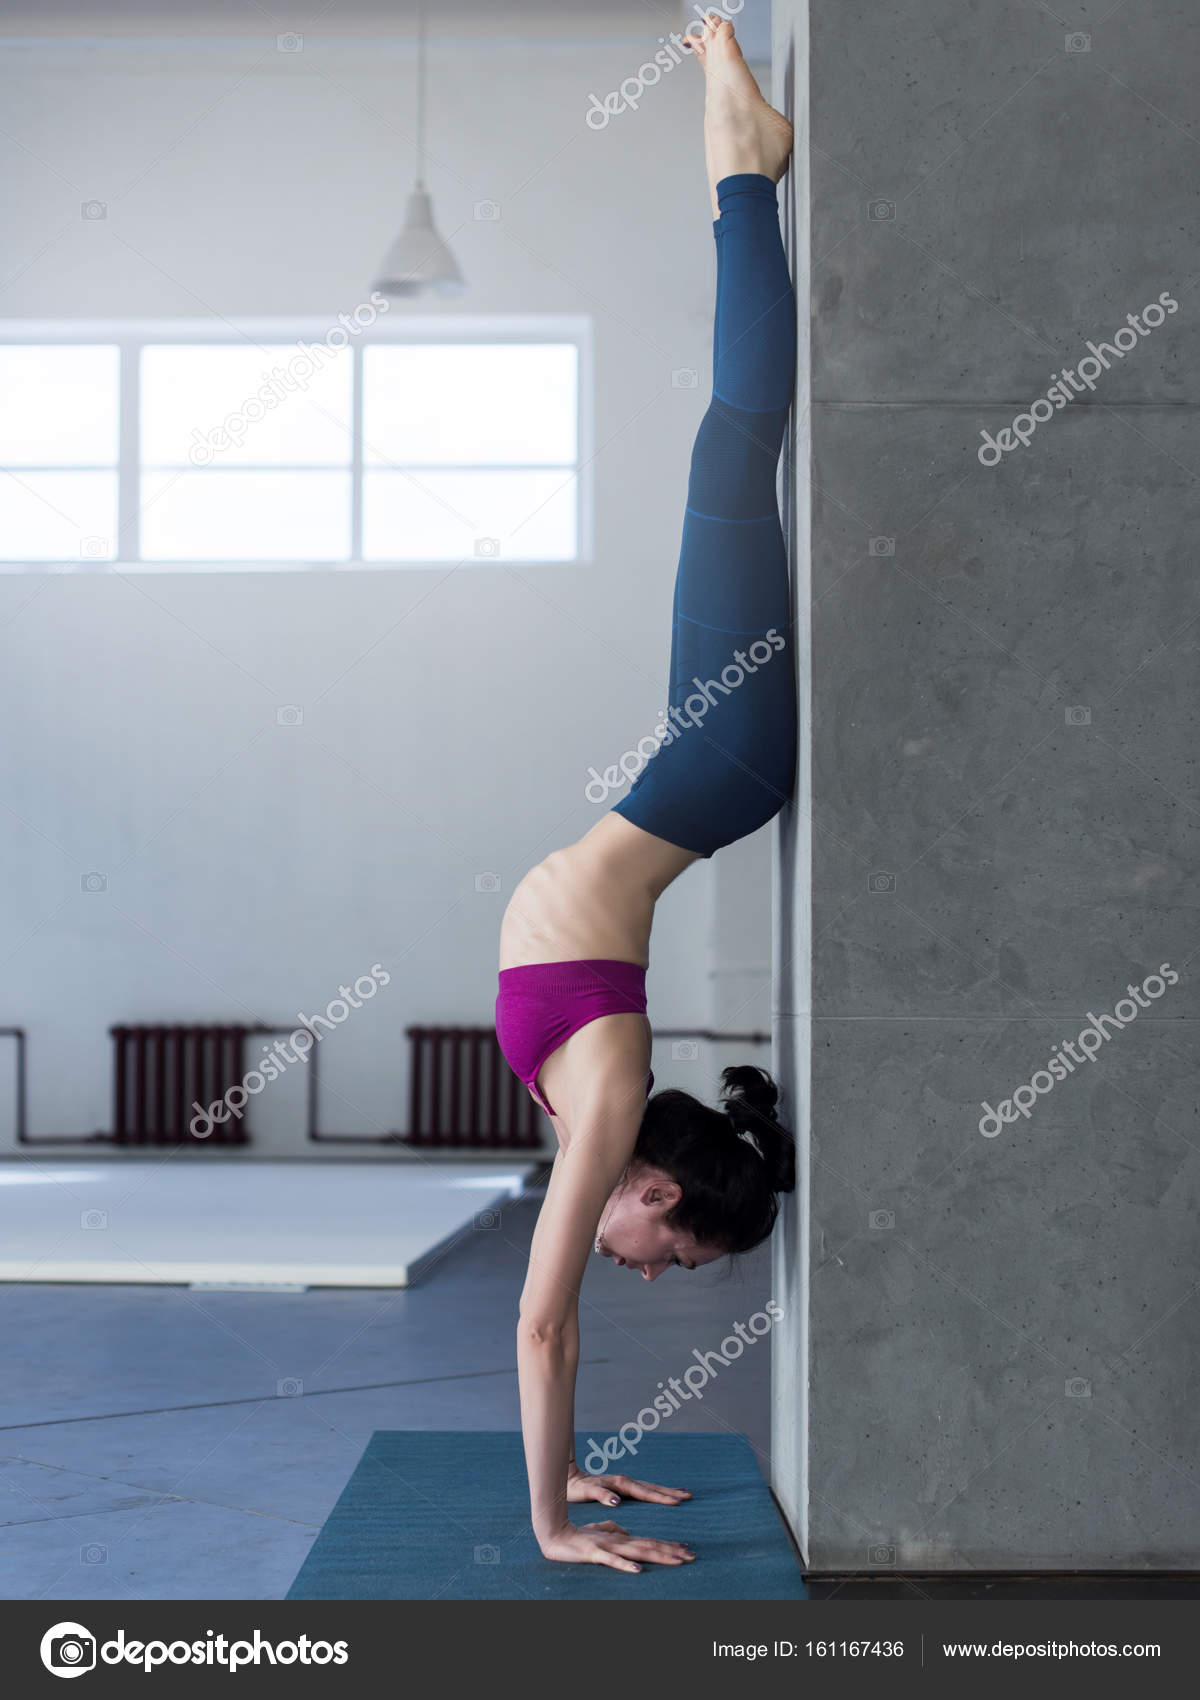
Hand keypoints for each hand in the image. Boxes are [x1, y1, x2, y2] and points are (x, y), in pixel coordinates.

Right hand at [539, 1520, 694, 1572]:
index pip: (649, 1541)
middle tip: (693, 1555)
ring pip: (638, 1552)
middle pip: (650, 1546)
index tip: (687, 1549)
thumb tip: (625, 1530)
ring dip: (659, 1557)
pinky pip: (612, 1561)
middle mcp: (619, 1541)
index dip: (669, 1545)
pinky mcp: (594, 1553)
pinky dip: (626, 1566)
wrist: (553, 1534)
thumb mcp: (598, 1532)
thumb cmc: (576, 1535)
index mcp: (621, 1538)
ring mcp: (608, 1547)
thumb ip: (612, 1529)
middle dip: (672, 1551)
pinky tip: (639, 1571)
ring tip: (678, 1561)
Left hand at [567, 1468, 691, 1507]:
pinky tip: (661, 1494)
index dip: (661, 1498)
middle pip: (653, 1488)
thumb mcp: (588, 1492)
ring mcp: (625, 1484)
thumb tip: (617, 1501)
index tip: (677, 1501)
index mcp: (621, 1484)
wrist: (570, 1479)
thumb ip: (602, 1496)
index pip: (645, 1493)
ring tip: (683, 1494)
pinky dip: (657, 1492)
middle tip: (689, 1496)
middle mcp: (626, 1482)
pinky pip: (645, 1490)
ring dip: (667, 1491)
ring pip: (651, 1488)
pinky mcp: (623, 1487)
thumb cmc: (578, 1488)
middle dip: (671, 1492)